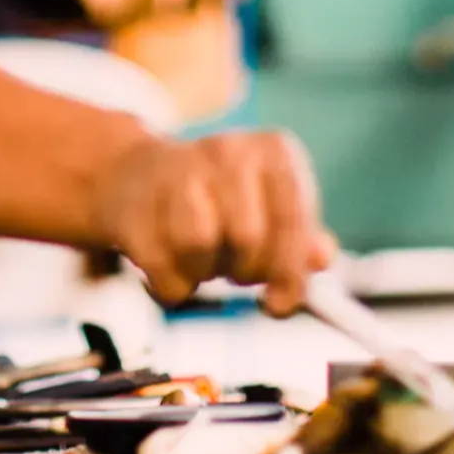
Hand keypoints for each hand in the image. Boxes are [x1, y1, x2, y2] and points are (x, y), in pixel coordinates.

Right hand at [94, 130, 337, 315]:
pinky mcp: (134, 206)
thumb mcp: (270, 211)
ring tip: (203, 261)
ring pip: (200, 244)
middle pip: (247, 237)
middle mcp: (227, 150)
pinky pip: (162, 269)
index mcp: (273, 151)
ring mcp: (176, 171)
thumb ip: (302, 238)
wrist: (136, 177)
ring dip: (205, 272)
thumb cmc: (219, 201)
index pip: (293, 218)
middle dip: (244, 270)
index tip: (280, 303)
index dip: (290, 271)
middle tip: (235, 270)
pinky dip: (172, 286)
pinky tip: (172, 267)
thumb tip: (320, 257)